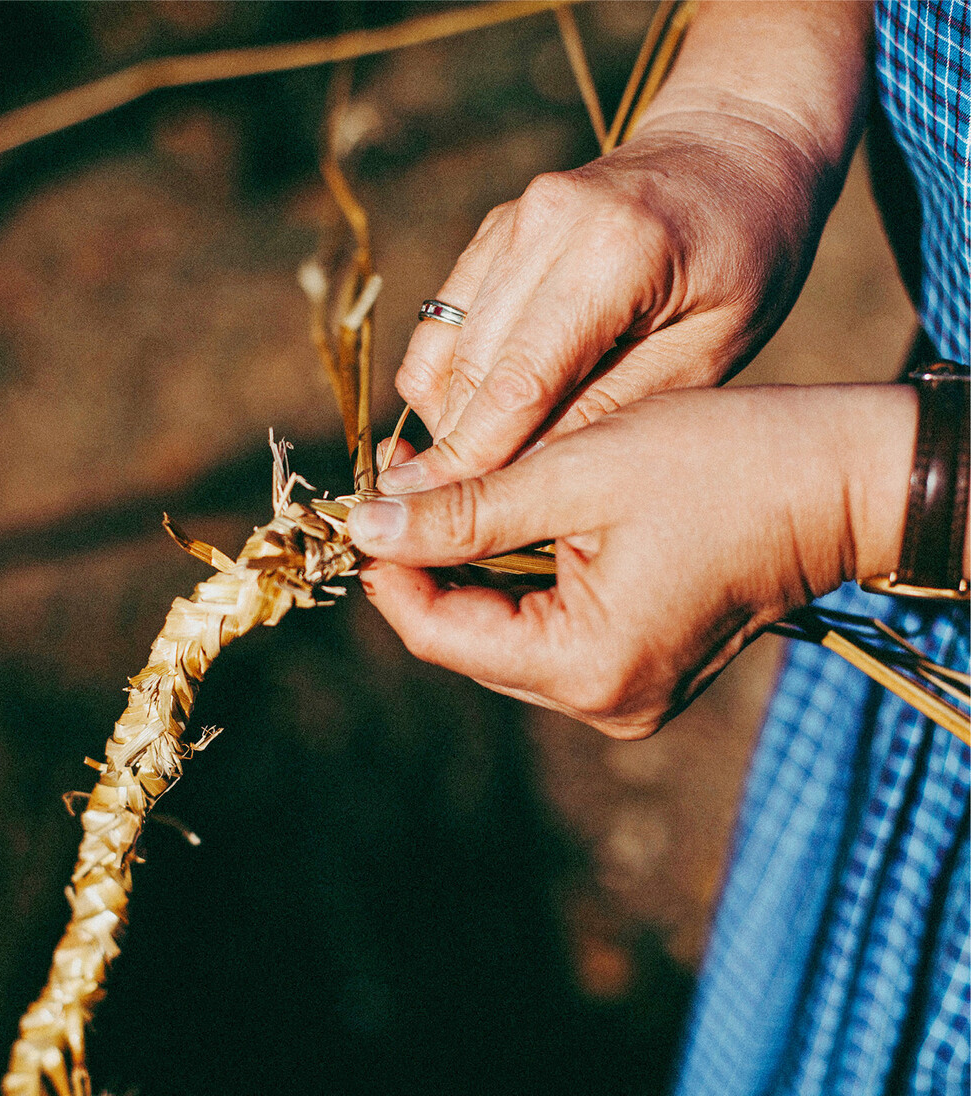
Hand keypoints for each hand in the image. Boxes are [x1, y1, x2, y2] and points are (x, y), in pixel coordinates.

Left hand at [353, 386, 914, 737]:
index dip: (388, 573)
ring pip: (502, 635)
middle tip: (402, 488)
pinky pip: (546, 632)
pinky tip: (504, 525)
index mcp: (586, 666)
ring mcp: (624, 694)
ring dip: (467, 570)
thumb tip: (368, 527)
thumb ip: (464, 511)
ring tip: (448, 496)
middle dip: (425, 568)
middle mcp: (603, 703)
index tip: (362, 508)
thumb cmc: (719, 464)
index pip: (440, 634)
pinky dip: (513, 581)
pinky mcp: (639, 670)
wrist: (835, 482)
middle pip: (468, 640)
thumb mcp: (576, 473)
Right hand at [382, 2, 872, 494]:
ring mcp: (511, 219)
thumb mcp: (711, 349)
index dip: (476, 461)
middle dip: (452, 453)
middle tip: (445, 521)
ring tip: (465, 480)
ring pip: (444, 350)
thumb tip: (526, 472)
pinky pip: (443, 323)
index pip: (519, 381)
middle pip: (470, 370)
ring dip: (445, 420)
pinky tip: (472, 423)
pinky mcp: (494, 229)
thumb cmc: (746, 259)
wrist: (734, 150)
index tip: (443, 521)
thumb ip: (617, 406)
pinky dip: (446, 380)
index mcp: (613, 251)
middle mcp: (544, 223)